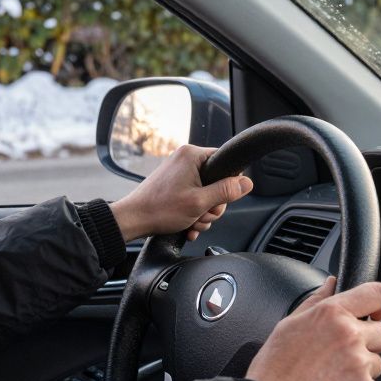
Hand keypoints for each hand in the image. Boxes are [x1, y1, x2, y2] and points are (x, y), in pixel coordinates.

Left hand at [110, 145, 253, 241]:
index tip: (219, 200)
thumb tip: (247, 183)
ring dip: (203, 212)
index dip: (228, 184)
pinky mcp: (174, 184)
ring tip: (192, 222)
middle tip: (202, 215)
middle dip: (213, 205)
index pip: (226, 163)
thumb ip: (226, 192)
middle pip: (217, 181)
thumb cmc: (160, 209)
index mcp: (192, 155)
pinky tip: (188, 225)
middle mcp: (186, 159)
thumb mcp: (200, 203)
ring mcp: (179, 171)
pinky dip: (193, 212)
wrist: (133, 220)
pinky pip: (194, 196)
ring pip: (206, 193)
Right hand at [246, 277, 380, 380]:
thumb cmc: (275, 367)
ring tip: (332, 376)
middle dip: (370, 343)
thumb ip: (317, 300)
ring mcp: (359, 363)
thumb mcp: (290, 324)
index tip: (378, 313)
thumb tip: (331, 284)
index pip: (377, 294)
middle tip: (344, 354)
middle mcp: (349, 334)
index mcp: (332, 313)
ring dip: (361, 369)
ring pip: (376, 363)